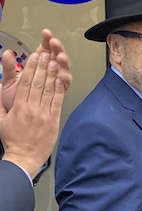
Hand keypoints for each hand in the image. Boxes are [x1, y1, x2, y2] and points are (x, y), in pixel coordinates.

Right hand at [0, 37, 71, 177]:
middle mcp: (32, 108)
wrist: (24, 157)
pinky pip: (58, 102)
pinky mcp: (54, 120)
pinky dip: (60, 90)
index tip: (33, 56)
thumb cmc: (11, 138)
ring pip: (49, 90)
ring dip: (52, 75)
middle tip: (46, 53)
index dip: (30, 68)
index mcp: (19, 107)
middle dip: (42, 67)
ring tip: (55, 61)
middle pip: (38, 83)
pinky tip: (61, 79)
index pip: (25, 83)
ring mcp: (45, 114)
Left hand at [2, 29, 70, 111]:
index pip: (44, 49)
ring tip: (59, 58)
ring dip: (63, 62)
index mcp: (37, 65)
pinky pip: (65, 85)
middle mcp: (49, 71)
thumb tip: (7, 53)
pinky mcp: (60, 93)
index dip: (46, 40)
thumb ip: (9, 68)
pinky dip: (65, 80)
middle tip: (54, 43)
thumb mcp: (8, 82)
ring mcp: (56, 82)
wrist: (19, 120)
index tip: (46, 33)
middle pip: (57, 56)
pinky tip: (62, 75)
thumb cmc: (15, 101)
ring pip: (63, 69)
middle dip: (57, 48)